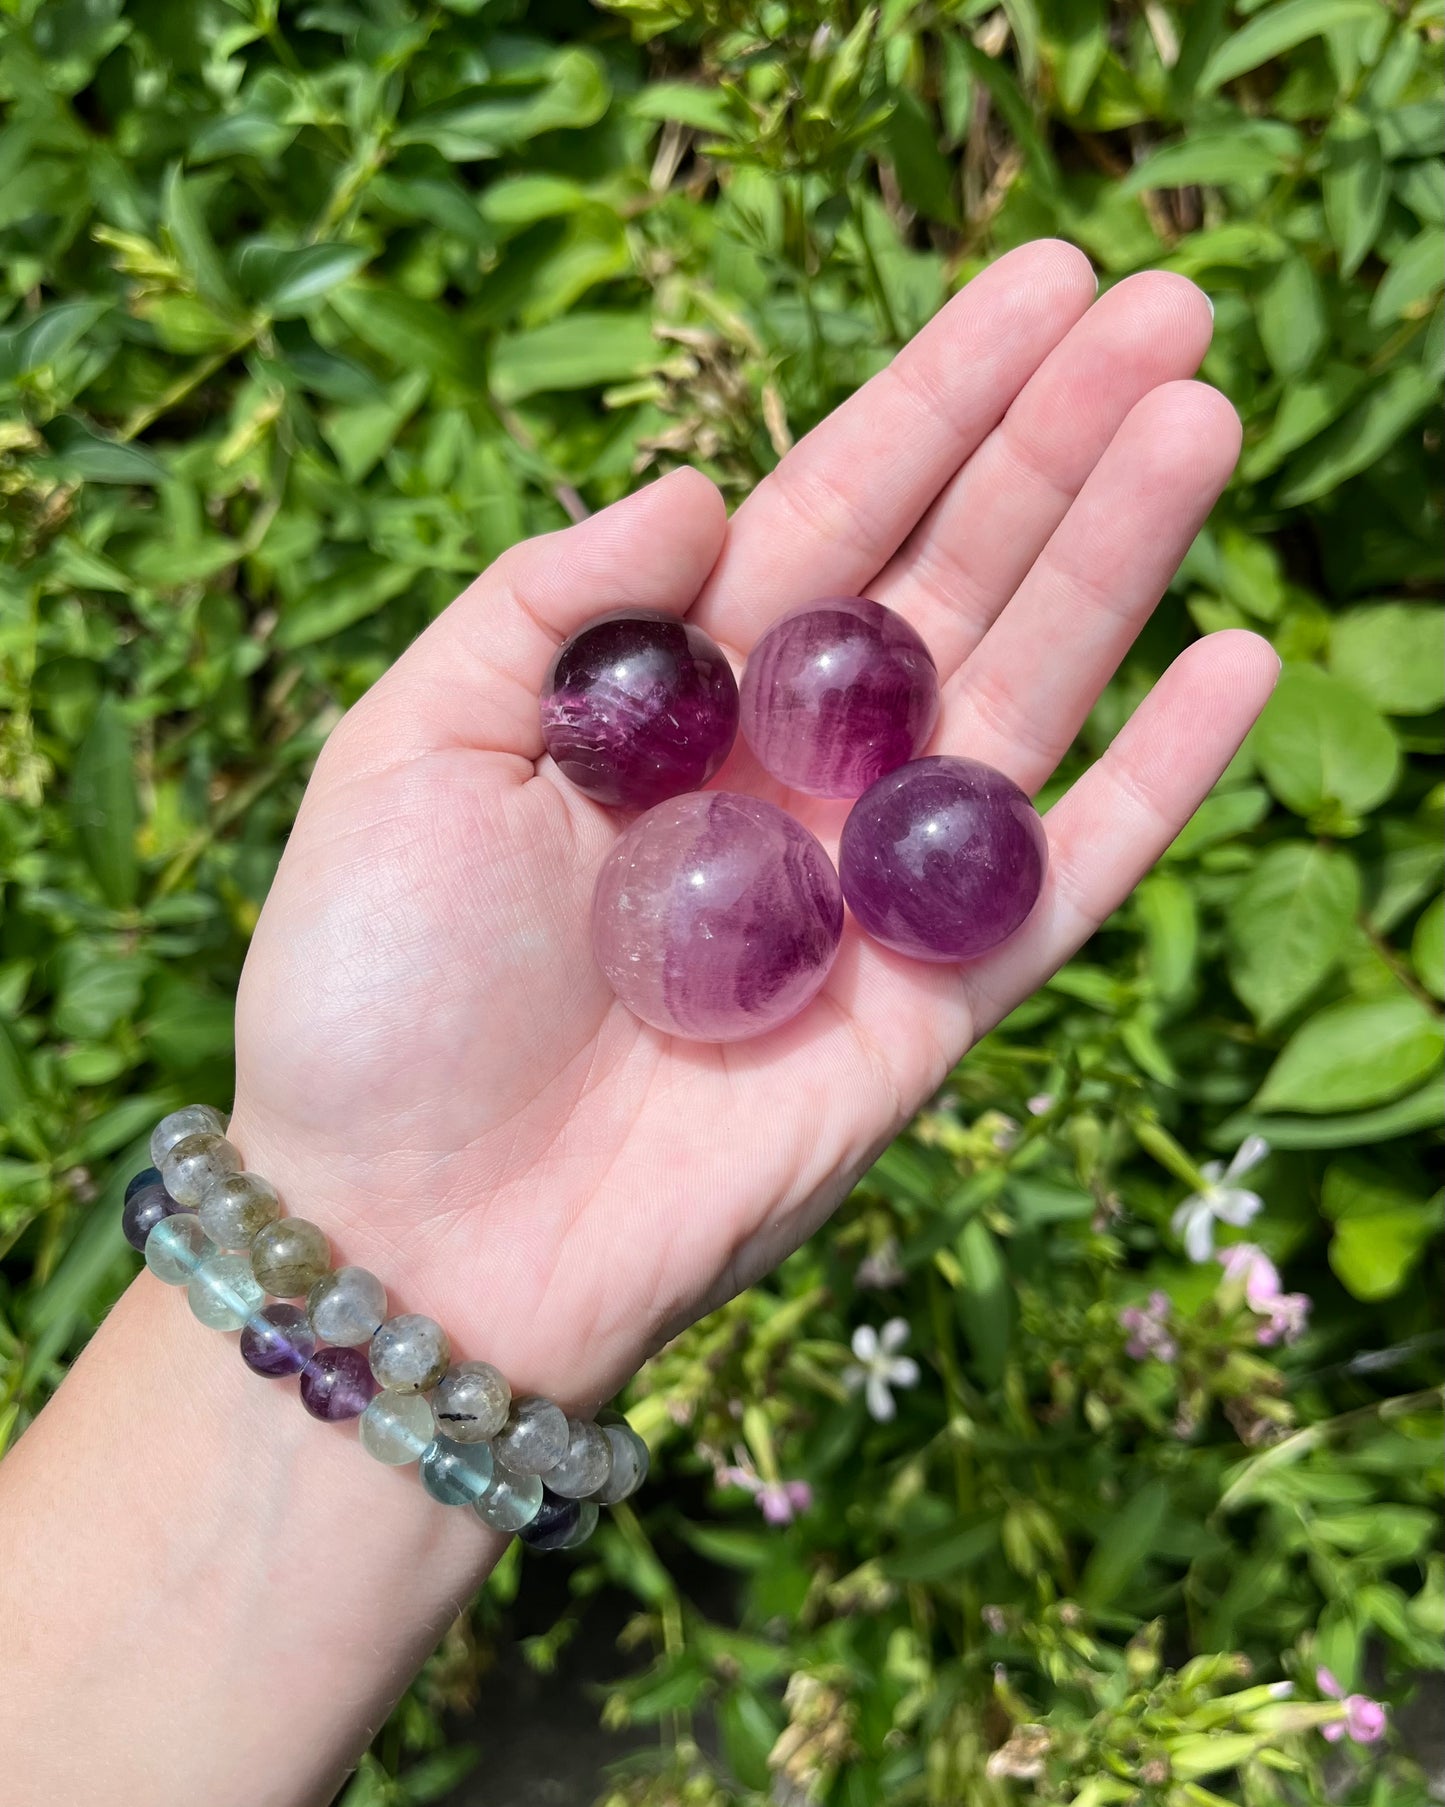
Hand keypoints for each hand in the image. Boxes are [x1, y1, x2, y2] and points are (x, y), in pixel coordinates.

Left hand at [230, 241, 1276, 1409]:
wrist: (416, 1235)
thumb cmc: (376, 994)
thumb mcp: (407, 749)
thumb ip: (549, 603)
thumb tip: (699, 487)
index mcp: (672, 699)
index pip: (827, 513)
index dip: (934, 398)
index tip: (1041, 281)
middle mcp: (787, 772)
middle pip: (950, 577)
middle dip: (1055, 442)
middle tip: (1168, 310)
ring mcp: (869, 886)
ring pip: (1025, 694)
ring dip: (1118, 559)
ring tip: (1201, 421)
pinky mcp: (930, 1004)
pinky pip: (1064, 876)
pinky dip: (1157, 780)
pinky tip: (1234, 661)